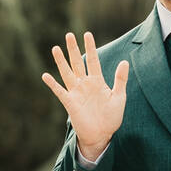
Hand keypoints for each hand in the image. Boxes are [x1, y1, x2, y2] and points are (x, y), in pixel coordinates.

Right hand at [42, 31, 127, 159]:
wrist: (102, 135)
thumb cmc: (112, 118)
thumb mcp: (119, 97)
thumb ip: (120, 80)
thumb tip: (125, 61)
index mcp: (97, 82)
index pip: (92, 61)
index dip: (90, 48)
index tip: (87, 34)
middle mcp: (85, 85)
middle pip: (77, 63)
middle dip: (73, 49)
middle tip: (69, 35)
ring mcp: (76, 93)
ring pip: (67, 73)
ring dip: (61, 62)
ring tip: (55, 48)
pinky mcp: (70, 103)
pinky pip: (60, 91)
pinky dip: (53, 84)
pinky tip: (46, 75)